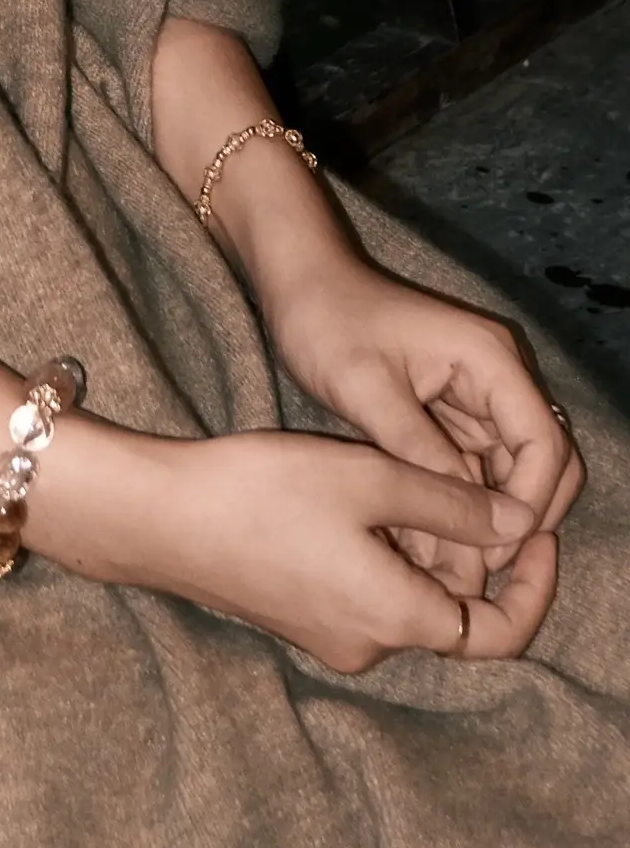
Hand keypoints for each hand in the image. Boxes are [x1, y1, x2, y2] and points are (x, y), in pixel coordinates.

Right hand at [34, 420, 546, 670]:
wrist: (162, 516)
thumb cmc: (262, 492)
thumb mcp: (369, 477)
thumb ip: (452, 503)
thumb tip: (517, 523)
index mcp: (396, 618)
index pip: (501, 632)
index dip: (533, 587)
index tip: (536, 532)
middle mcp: (369, 645)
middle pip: (452, 612)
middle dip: (470, 553)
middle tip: (465, 482)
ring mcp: (330, 638)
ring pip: (406, 597)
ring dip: (421, 548)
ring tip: (401, 477)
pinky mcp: (299, 619)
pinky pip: (365, 594)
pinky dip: (382, 554)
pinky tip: (352, 496)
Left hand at [265, 258, 583, 595]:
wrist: (300, 285)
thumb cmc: (327, 321)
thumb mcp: (366, 391)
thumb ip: (422, 453)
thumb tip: (475, 519)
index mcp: (490, 359)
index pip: (543, 443)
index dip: (530, 502)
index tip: (493, 548)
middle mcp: (499, 376)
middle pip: (548, 459)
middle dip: (524, 513)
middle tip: (481, 562)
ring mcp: (481, 394)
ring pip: (517, 469)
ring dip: (496, 512)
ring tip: (458, 555)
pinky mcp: (457, 411)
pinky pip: (482, 465)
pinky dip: (469, 499)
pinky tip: (440, 532)